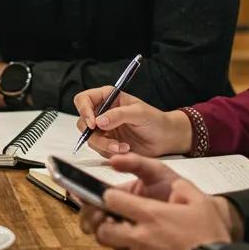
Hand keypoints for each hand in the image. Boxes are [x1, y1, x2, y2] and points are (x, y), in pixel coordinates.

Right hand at [74, 89, 189, 157]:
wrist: (165, 138)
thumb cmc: (155, 119)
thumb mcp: (138, 113)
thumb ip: (118, 115)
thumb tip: (99, 121)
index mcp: (107, 97)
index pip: (84, 99)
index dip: (84, 110)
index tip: (93, 123)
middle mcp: (102, 112)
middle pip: (83, 121)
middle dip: (94, 134)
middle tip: (109, 140)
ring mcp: (103, 129)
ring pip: (90, 138)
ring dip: (104, 145)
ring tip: (122, 147)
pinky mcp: (107, 143)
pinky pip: (99, 149)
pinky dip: (110, 152)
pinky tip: (125, 149)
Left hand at [87, 154, 235, 249]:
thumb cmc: (210, 234)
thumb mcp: (201, 202)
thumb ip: (182, 188)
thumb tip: (172, 187)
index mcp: (150, 214)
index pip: (111, 200)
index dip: (111, 198)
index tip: (115, 200)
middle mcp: (139, 238)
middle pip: (103, 231)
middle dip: (107, 227)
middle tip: (119, 226)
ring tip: (136, 249)